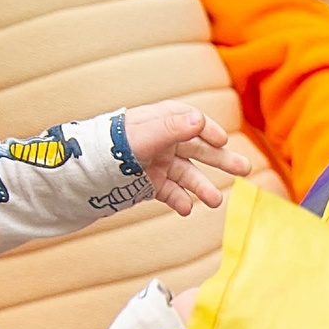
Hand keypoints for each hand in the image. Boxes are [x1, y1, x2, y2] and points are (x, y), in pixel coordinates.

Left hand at [121, 103, 251, 216]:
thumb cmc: (111, 147)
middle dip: (222, 161)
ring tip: (216, 202)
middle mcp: (162, 143)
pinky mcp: (151, 184)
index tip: (222, 142)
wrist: (83, 173)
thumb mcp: (143, 136)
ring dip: (203, 188)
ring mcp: (158, 164)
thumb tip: (199, 120)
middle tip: (245, 170)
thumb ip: (171, 128)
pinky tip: (187, 209)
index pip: (191, 122)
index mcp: (160, 123)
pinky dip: (181, 201)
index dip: (209, 131)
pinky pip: (172, 193)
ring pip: (188, 175)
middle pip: (198, 150)